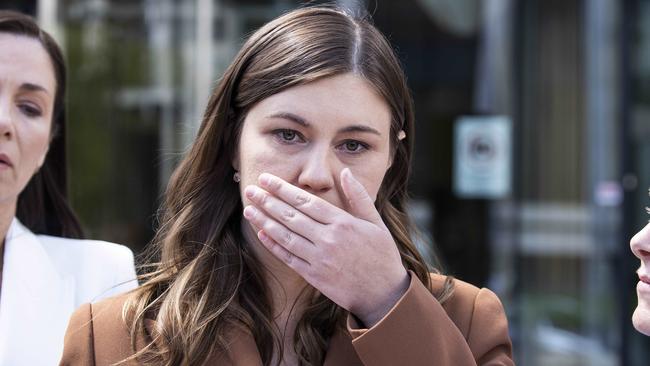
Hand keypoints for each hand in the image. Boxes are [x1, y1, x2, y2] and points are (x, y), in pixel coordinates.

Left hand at [242, 168, 409, 326]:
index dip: (283, 189)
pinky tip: (261, 234)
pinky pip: (289, 258)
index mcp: (342, 223)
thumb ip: (358, 196)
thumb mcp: (376, 222)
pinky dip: (274, 246)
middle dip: (268, 201)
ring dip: (264, 221)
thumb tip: (345, 172)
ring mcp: (319, 259)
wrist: (384, 294)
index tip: (266, 179)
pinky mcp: (314, 276)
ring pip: (285, 236)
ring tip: (249, 209)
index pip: (306, 201)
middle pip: (291, 216)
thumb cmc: (382, 255)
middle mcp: (328, 239)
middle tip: (250, 190)